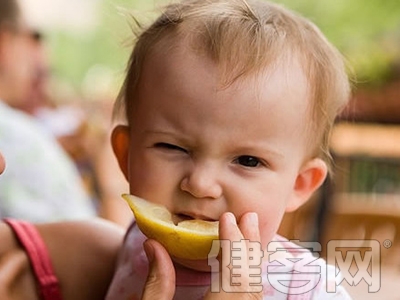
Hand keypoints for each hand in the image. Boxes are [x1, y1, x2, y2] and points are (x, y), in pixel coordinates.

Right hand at [141, 212, 262, 299]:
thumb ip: (156, 285)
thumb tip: (153, 243)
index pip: (234, 277)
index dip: (233, 246)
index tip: (228, 218)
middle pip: (250, 282)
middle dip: (249, 247)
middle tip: (249, 218)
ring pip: (254, 290)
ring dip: (250, 259)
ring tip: (247, 232)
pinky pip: (249, 296)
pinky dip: (247, 275)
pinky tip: (242, 258)